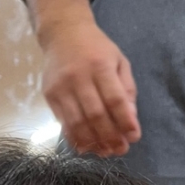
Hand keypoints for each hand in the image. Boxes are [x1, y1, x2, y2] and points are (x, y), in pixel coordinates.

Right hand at [38, 12, 139, 155]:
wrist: (63, 33)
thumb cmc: (96, 48)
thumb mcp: (118, 60)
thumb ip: (126, 88)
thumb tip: (130, 119)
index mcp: (100, 66)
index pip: (115, 99)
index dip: (125, 121)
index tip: (134, 137)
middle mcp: (79, 77)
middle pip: (96, 115)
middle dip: (110, 137)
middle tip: (120, 150)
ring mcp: (61, 88)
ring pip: (77, 123)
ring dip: (92, 142)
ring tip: (104, 152)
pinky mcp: (49, 96)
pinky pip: (63, 123)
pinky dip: (75, 138)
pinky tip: (86, 146)